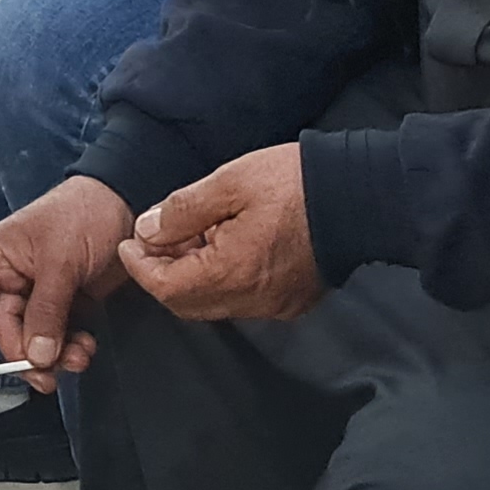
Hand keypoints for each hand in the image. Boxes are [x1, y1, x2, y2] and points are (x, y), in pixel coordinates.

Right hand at [0, 176, 138, 390]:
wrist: (127, 200)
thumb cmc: (84, 213)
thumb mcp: (61, 260)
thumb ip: (46, 310)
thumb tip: (36, 355)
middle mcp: (14, 277)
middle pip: (6, 329)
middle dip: (26, 354)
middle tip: (47, 374)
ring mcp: (42, 291)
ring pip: (35, 337)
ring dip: (53, 355)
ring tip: (76, 359)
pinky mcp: (68, 300)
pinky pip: (61, 334)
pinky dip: (70, 347)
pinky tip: (85, 348)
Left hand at [119, 146, 323, 322]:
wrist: (360, 196)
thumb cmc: (293, 184)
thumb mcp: (229, 183)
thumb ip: (182, 211)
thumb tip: (148, 232)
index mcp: (231, 273)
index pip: (166, 288)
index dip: (140, 266)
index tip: (129, 242)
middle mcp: (251, 301)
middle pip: (187, 303)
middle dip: (163, 273)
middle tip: (156, 238)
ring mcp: (274, 306)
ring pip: (215, 303)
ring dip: (193, 276)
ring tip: (190, 236)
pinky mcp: (292, 303)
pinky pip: (243, 300)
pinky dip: (222, 279)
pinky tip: (224, 246)